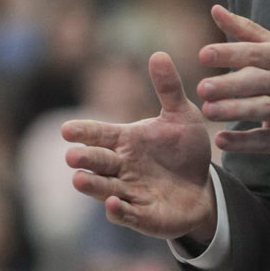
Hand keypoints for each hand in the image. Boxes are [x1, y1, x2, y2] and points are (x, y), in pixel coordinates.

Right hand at [62, 52, 217, 245]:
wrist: (203, 187)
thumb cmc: (184, 149)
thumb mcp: (182, 116)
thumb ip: (168, 88)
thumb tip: (158, 54)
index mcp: (125, 141)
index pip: (99, 134)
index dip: (84, 132)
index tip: (66, 130)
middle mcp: (122, 166)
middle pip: (98, 162)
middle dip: (84, 159)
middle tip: (71, 156)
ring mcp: (130, 192)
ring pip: (105, 189)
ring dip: (93, 186)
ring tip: (78, 180)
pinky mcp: (143, 216)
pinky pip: (128, 215)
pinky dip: (119, 211)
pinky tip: (113, 205)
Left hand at [196, 6, 269, 165]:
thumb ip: (246, 31)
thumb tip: (215, 9)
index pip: (255, 54)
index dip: (230, 54)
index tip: (204, 55)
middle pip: (259, 82)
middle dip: (230, 85)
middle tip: (202, 88)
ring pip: (264, 110)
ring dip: (235, 111)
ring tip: (208, 112)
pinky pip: (268, 140)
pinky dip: (245, 142)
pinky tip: (222, 141)